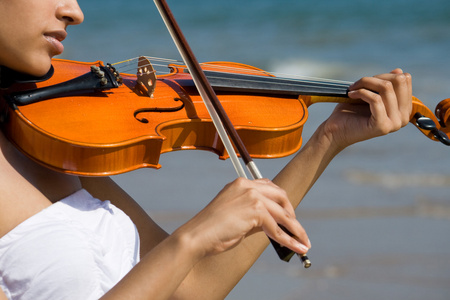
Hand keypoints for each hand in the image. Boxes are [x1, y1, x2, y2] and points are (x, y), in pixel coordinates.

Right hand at [175, 178, 309, 257]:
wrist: (196, 236)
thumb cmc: (212, 230)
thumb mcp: (236, 216)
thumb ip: (254, 216)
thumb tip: (273, 225)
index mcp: (240, 183)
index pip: (268, 186)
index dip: (281, 200)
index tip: (287, 214)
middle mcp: (247, 186)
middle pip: (281, 196)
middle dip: (292, 213)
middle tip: (297, 228)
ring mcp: (251, 196)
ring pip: (283, 213)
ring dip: (296, 230)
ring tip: (304, 242)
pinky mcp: (255, 211)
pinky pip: (277, 228)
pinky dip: (288, 240)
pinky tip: (296, 247)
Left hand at [322, 69, 411, 148]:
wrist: (336, 130)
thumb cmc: (352, 111)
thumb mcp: (371, 93)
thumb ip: (386, 84)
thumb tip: (399, 71)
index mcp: (404, 109)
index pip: (404, 80)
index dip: (383, 76)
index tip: (367, 82)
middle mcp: (404, 117)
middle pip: (398, 81)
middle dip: (375, 78)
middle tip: (358, 84)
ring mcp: (394, 123)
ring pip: (386, 88)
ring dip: (365, 84)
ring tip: (352, 89)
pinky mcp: (382, 126)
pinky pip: (376, 99)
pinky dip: (361, 92)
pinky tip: (351, 95)